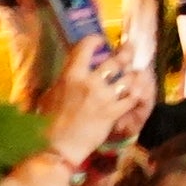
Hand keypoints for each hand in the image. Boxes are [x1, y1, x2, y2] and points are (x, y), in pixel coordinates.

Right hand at [37, 36, 140, 167]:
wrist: (58, 145)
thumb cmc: (49, 121)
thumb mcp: (51, 94)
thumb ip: (64, 79)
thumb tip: (71, 71)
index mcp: (71, 75)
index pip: (86, 47)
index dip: (96, 40)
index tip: (101, 40)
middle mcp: (90, 82)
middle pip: (115, 61)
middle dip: (125, 53)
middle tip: (129, 49)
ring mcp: (104, 97)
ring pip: (128, 78)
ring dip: (132, 75)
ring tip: (134, 73)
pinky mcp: (114, 112)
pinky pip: (131, 98)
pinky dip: (135, 94)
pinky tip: (136, 92)